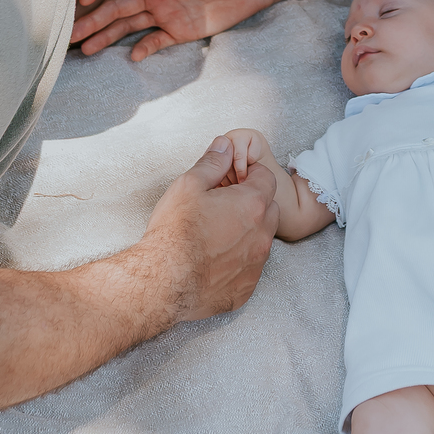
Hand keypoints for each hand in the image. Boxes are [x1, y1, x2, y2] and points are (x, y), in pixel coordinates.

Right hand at [72, 0, 270, 60]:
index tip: (84, 1)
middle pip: (115, 7)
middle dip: (93, 20)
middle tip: (71, 36)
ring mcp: (165, 14)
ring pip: (128, 26)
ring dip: (107, 37)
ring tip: (87, 51)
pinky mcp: (179, 31)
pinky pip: (155, 42)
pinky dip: (143, 49)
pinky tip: (132, 57)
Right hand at [139, 134, 279, 321]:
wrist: (163, 282)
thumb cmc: (175, 232)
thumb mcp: (189, 185)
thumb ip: (212, 162)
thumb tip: (225, 145)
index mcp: (253, 204)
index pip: (266, 178)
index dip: (249, 176)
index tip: (232, 181)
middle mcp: (262, 235)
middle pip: (269, 209)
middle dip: (253, 204)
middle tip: (223, 208)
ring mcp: (256, 264)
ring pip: (261, 240)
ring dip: (247, 234)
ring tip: (216, 236)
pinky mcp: (246, 288)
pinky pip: (250, 269)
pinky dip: (238, 263)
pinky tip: (214, 262)